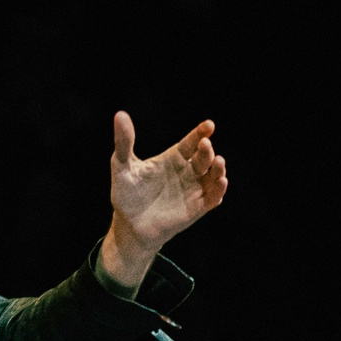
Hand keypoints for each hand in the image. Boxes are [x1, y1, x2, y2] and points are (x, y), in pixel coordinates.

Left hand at [102, 112, 227, 290]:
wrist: (128, 226)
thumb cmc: (126, 194)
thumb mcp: (122, 166)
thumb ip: (124, 142)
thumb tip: (120, 115)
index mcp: (173, 158)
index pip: (191, 142)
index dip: (200, 133)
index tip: (209, 125)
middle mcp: (186, 172)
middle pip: (203, 157)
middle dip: (207, 151)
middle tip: (205, 145)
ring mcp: (193, 190)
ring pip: (213, 175)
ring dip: (218, 169)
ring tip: (218, 162)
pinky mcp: (197, 208)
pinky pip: (213, 197)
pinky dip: (219, 189)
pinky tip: (221, 181)